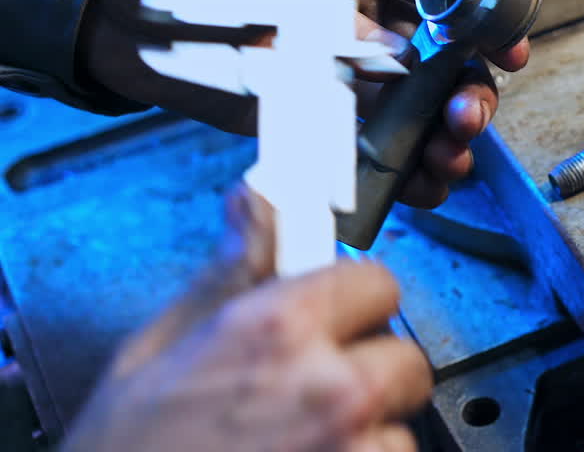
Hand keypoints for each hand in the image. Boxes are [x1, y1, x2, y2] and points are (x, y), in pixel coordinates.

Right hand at [63, 186, 432, 451]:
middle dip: (370, 366)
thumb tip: (255, 206)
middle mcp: (330, 386)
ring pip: (400, 419)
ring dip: (368, 425)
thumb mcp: (161, 347)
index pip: (377, 281)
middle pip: (406, 355)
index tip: (340, 314)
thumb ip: (232, 272)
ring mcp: (352, 446)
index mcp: (280, 330)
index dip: (355, 298)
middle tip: (322, 386)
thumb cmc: (127, 447)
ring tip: (307, 437)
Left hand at [81, 0, 529, 206]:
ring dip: (438, 138)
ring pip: (413, 108)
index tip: (506, 48)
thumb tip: (381, 56)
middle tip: (464, 118)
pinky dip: (394, 169)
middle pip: (441, 57)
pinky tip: (412, 184)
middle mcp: (363, 15)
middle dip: (465, 91)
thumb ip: (313, 11)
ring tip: (444, 161)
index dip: (483, 15)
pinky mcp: (312, 112)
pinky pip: (366, 143)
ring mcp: (340, 67)